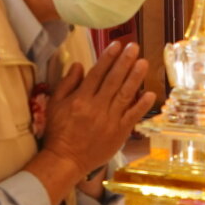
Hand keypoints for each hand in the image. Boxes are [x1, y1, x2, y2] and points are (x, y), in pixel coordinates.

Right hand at [40, 42, 154, 178]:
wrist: (65, 160)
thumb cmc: (58, 132)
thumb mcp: (55, 105)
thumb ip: (67, 83)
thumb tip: (79, 64)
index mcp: (81, 99)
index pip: (97, 73)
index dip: (108, 58)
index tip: (117, 44)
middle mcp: (96, 107)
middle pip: (113, 80)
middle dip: (124, 62)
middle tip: (134, 47)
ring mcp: (109, 120)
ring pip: (125, 95)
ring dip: (135, 78)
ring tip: (143, 62)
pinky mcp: (119, 133)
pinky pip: (132, 117)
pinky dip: (141, 106)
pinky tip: (150, 94)